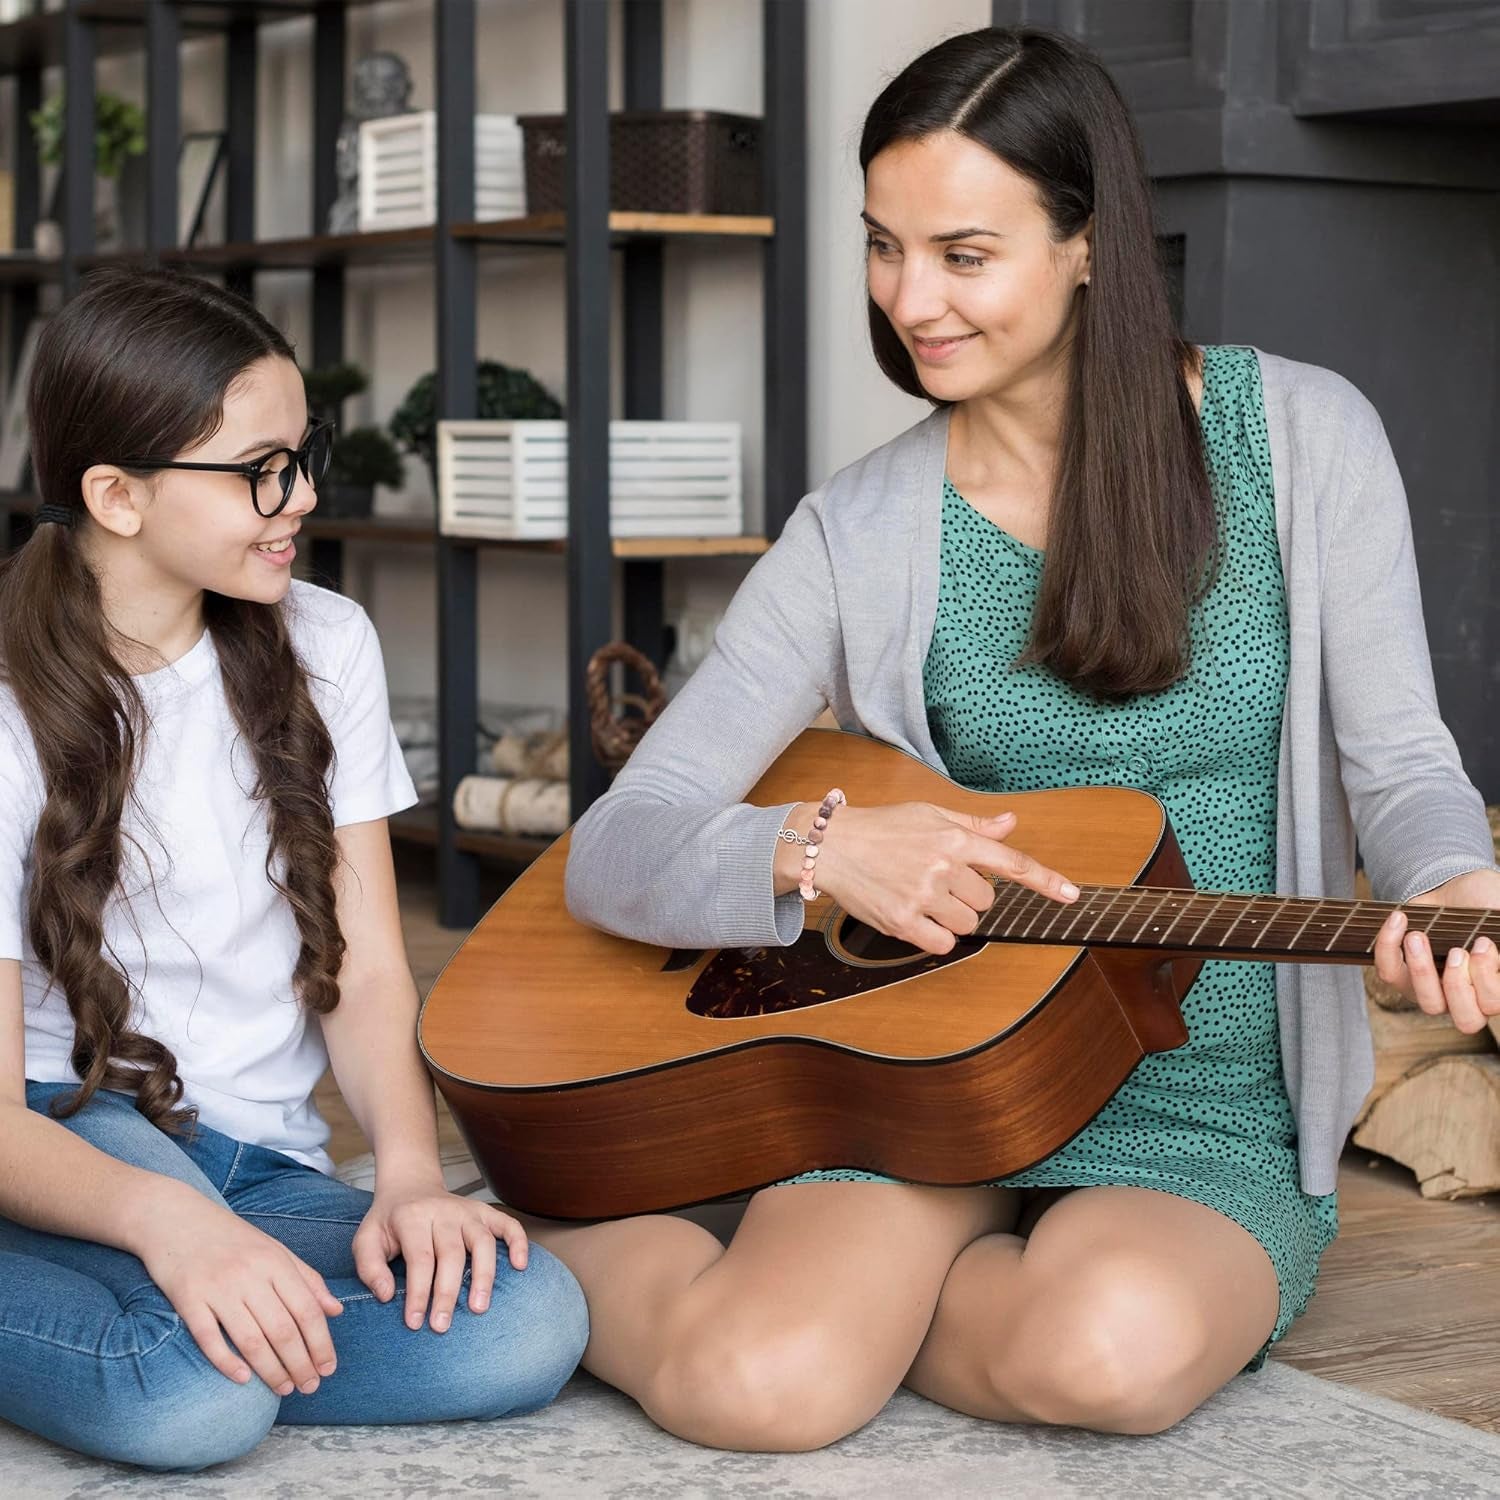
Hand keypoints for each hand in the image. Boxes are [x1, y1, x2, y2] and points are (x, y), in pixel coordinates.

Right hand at [136, 1182, 341, 1394]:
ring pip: (251, 1339)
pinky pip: (210, 1338)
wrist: (176, 1218)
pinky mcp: (188, 1299)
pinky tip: (244, 1379)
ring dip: (271, 1370)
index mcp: (275, 1262)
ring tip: (284, 1389)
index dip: (321, 1343)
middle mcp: (250, 1274)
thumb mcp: (275, 1250)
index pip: (307, 1309)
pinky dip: (227, 1362)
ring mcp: (218, 1288)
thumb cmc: (231, 1238)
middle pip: (283, 1329)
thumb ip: (307, 1279)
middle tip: (310, 1387)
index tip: (329, 1368)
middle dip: (301, 1363)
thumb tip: (336, 1310)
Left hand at [352, 1174, 529, 1332]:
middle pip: (451, 1254)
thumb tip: (386, 1296)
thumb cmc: (388, 1222)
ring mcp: (467, 1211)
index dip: (418, 1292)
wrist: (410, 1185)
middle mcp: (443, 1211)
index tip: (415, 1323)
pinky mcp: (485, 1212)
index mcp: (412, 1217)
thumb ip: (369, 1267)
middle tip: (442, 1326)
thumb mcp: (366, 1239)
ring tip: (479, 1308)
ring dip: (483, 1275)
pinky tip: (520, 1266)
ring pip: (482, 1241)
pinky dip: (517, 1242)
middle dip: (447, 1292)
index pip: (419, 1258)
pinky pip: (507, 1224)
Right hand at [815, 801, 1078, 955]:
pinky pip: (942, 942)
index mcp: (953, 837)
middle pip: (986, 900)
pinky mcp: (903, 921)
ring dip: (952, 916)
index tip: (1071, 895)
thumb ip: (973, 825)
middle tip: (938, 880)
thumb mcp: (929, 813)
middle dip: (969, 894)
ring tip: (922, 895)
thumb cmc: (881, 827)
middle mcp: (942, 866)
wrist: (831, 846)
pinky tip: (916, 916)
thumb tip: (1010, 823)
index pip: (1010, 861)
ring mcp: (923, 895)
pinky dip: (935, 935)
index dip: (1045, 880)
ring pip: (967, 923)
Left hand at [1373, 869, 1499, 1033]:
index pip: (1493, 1004)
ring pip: (1429, 1003)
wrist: (1455, 891)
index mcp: (1492, 987)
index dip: (1488, 980)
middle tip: (1457, 951)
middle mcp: (1466, 998)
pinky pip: (1389, 973)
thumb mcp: (1499, 912)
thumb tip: (1496, 942)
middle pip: (1466, 1020)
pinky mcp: (1402, 977)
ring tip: (1418, 937)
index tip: (1483, 942)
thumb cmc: (1486, 903)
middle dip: (1460, 985)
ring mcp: (1433, 991)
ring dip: (1422, 970)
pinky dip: (1388, 946)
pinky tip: (1399, 919)